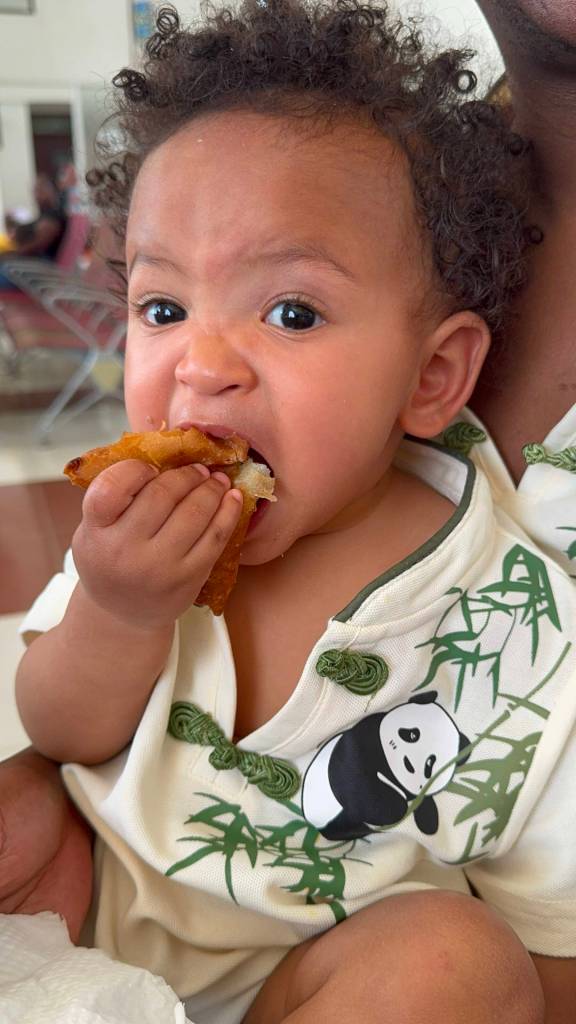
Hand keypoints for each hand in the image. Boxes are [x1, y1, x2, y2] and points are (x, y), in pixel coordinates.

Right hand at [72, 460, 242, 629]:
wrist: (123, 614)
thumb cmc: (110, 559)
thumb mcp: (95, 528)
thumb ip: (117, 496)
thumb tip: (164, 453)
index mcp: (95, 531)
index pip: (110, 487)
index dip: (135, 470)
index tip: (151, 468)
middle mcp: (124, 550)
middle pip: (161, 495)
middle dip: (186, 475)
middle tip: (197, 469)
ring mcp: (159, 566)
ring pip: (194, 513)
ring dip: (211, 488)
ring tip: (216, 480)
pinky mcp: (189, 578)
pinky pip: (216, 537)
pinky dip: (228, 512)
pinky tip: (232, 498)